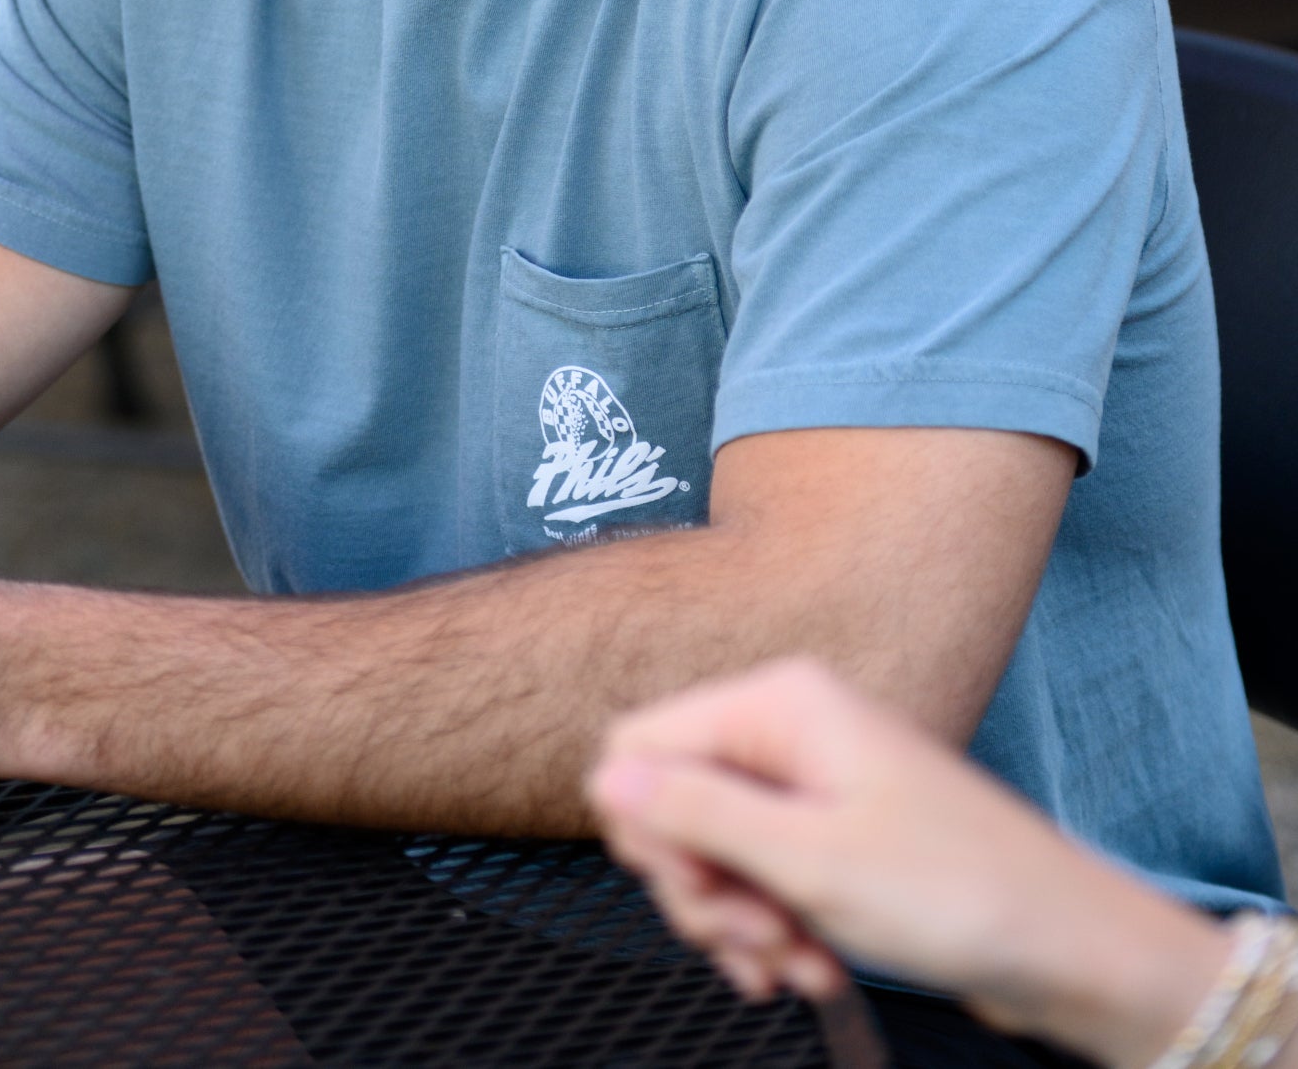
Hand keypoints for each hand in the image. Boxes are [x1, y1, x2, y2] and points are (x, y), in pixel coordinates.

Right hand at [589, 657, 1228, 1068]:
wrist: (1069, 947)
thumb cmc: (962, 892)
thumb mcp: (810, 860)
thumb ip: (698, 812)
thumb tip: (603, 778)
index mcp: (781, 704)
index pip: (641, 747)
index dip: (651, 831)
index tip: (702, 893)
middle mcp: (791, 728)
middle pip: (673, 803)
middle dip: (703, 888)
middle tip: (758, 939)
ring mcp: (813, 780)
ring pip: (714, 850)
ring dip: (741, 922)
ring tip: (798, 962)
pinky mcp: (833, 831)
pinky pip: (761, 876)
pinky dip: (774, 929)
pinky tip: (814, 968)